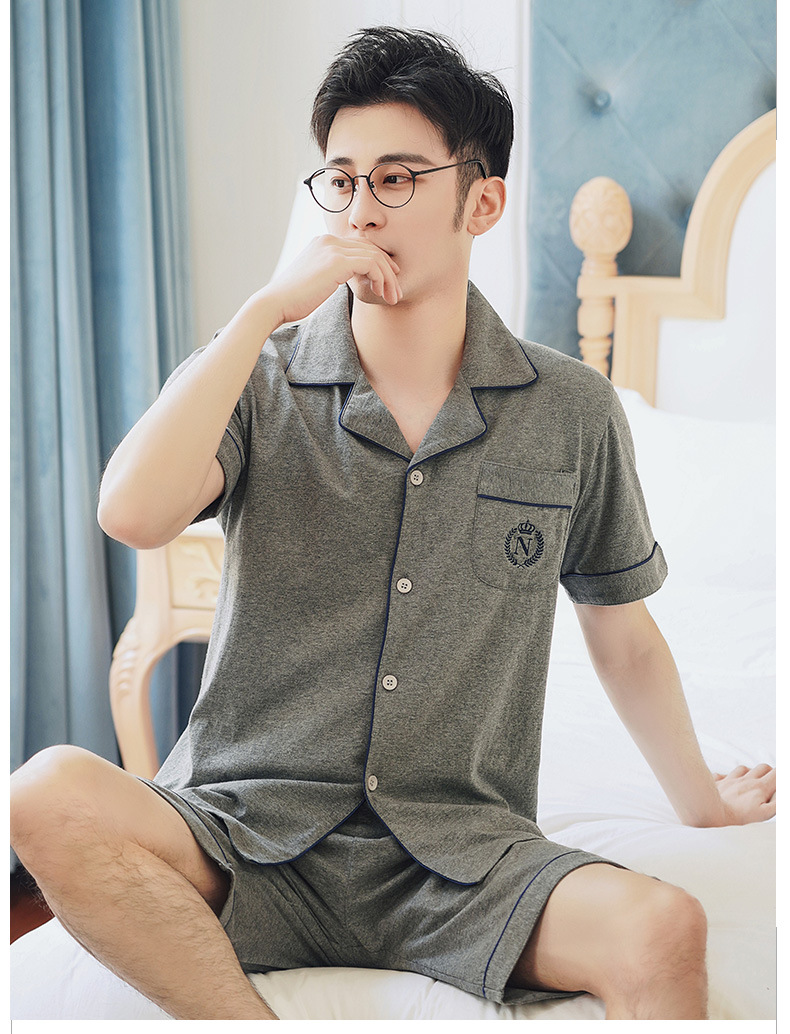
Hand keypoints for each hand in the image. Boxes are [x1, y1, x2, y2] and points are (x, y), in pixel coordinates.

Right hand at [263, 234, 401, 324]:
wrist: (275, 303)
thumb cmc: (292, 299)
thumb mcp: (315, 280)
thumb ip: (332, 273)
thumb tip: (345, 279)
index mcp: (323, 242)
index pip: (360, 246)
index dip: (379, 262)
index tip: (388, 280)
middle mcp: (329, 240)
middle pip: (370, 248)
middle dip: (388, 270)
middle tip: (396, 290)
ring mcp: (333, 249)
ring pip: (375, 257)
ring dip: (388, 278)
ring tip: (392, 297)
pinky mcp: (338, 261)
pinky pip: (372, 265)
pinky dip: (381, 279)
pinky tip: (380, 293)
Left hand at [712, 764, 775, 824]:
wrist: (710, 813)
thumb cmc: (737, 816)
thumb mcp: (765, 813)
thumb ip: (778, 803)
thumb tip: (783, 795)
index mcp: (759, 787)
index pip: (776, 774)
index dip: (781, 775)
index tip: (780, 778)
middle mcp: (745, 780)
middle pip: (762, 768)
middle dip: (770, 772)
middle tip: (772, 779)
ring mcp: (730, 780)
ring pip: (743, 769)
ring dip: (750, 772)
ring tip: (752, 779)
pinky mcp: (717, 783)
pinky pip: (722, 775)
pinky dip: (726, 777)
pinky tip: (726, 781)